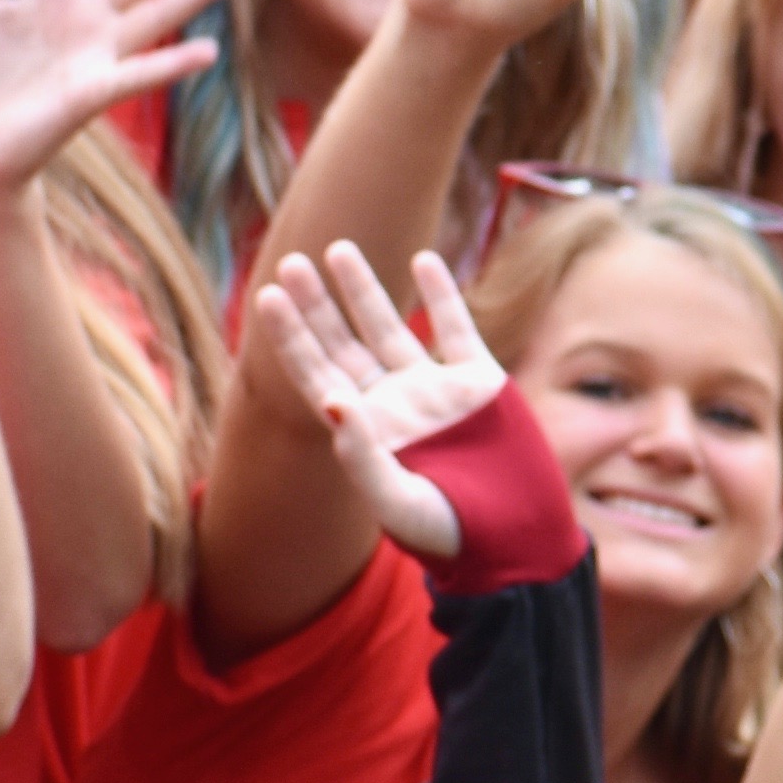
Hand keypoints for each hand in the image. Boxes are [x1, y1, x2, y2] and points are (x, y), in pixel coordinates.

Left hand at [251, 242, 513, 561]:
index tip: (268, 297)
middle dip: (318, 304)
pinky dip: (442, 294)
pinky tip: (424, 259)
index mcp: (362, 433)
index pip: (316, 374)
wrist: (514, 534)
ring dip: (365, 289)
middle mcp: (391, 404)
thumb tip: (332, 400)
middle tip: (292, 261)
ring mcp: (434, 389)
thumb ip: (362, 455)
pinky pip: (457, 328)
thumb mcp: (398, 502)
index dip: (291, 336)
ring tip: (339, 248)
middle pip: (343, 342)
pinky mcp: (479, 381)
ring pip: (390, 327)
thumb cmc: (448, 531)